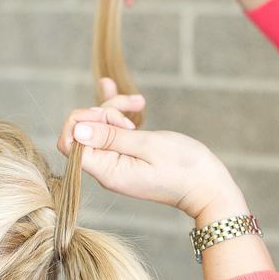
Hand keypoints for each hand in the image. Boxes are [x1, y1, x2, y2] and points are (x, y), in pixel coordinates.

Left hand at [57, 106, 246, 222]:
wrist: (208, 188)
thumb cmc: (183, 168)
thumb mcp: (147, 146)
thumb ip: (111, 137)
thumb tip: (77, 129)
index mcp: (107, 171)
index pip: (70, 144)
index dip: (79, 121)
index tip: (103, 112)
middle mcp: (107, 169)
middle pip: (86, 131)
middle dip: (104, 110)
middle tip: (132, 108)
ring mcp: (117, 163)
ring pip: (102, 127)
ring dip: (116, 109)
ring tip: (140, 103)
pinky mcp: (129, 156)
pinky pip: (114, 131)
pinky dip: (118, 113)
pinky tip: (118, 92)